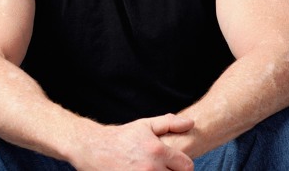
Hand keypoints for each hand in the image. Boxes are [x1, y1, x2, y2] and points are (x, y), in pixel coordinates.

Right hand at [71, 113, 194, 170]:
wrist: (96, 150)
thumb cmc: (123, 136)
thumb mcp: (146, 125)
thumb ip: (170, 123)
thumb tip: (192, 123)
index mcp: (158, 151)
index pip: (187, 166)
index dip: (183, 165)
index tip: (176, 163)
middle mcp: (152, 169)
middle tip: (163, 167)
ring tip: (153, 170)